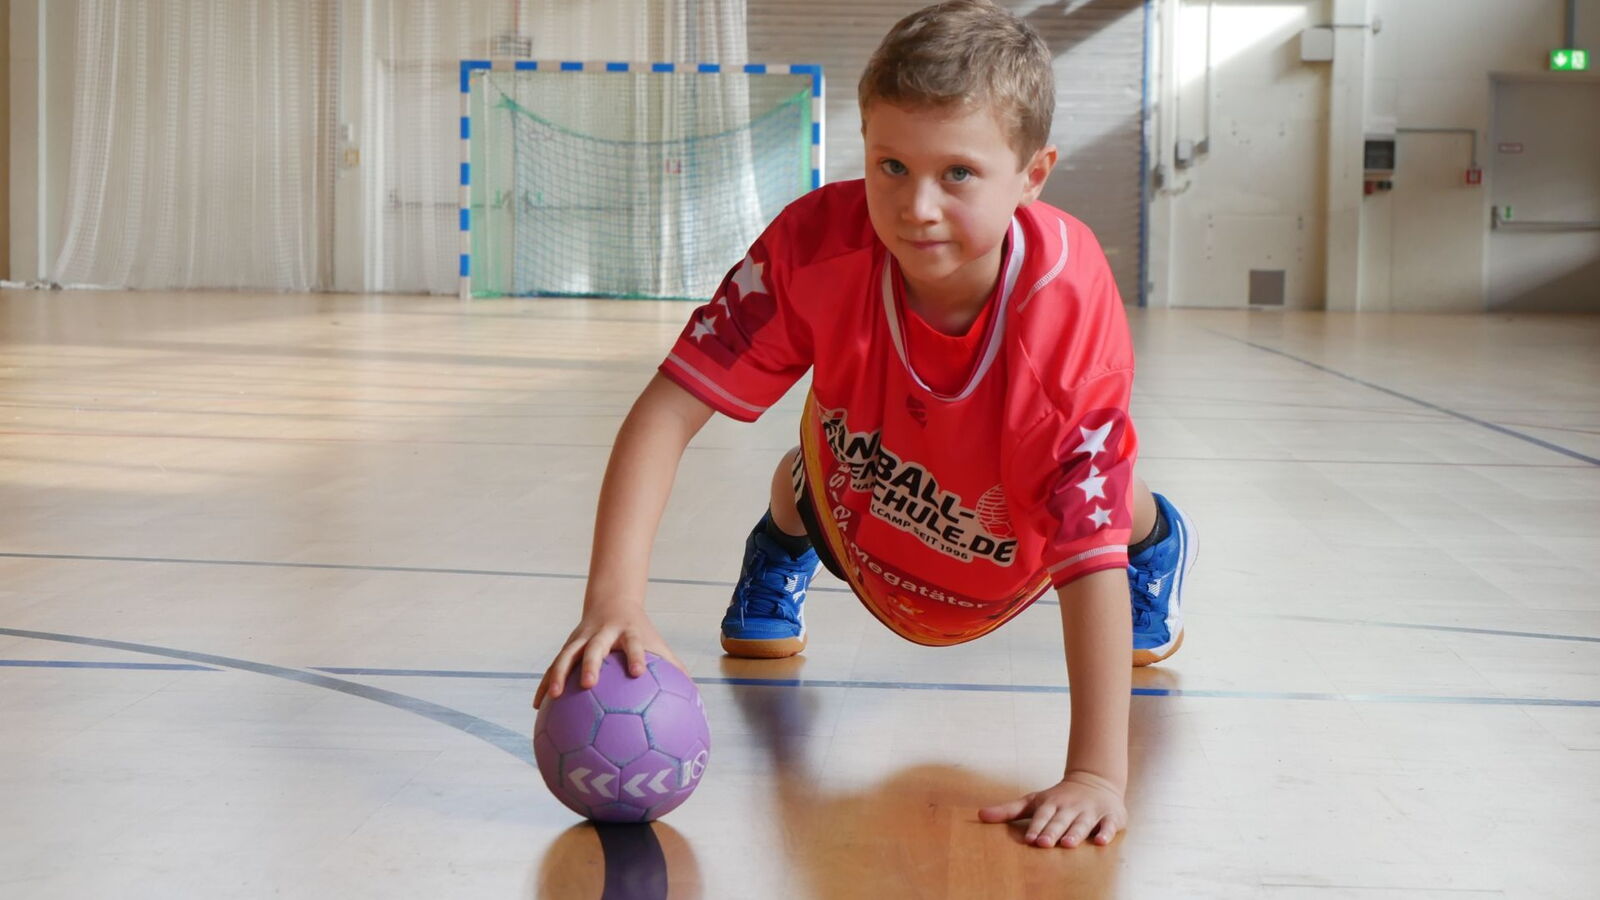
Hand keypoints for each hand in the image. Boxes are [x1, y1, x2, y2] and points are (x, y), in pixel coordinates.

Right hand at [532, 601, 684, 709]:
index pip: (634, 644)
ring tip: (554, 696)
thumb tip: (696, 697)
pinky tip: (537, 706)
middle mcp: (603, 634)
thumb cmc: (640, 632)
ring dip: (559, 674)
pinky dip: (546, 683)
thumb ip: (674, 668)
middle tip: (588, 684)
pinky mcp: (568, 645)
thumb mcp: (658, 644)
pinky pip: (555, 666)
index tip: (638, 673)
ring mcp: (582, 638)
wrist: (612, 602)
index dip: (636, 656)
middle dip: (591, 664)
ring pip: (567, 654)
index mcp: (628, 634)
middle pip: (595, 647)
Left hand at [977, 770, 1126, 847]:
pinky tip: (1100, 842)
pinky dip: (1106, 833)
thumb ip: (1008, 811)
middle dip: (1052, 832)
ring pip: (1082, 823)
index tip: (1029, 839)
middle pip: (1060, 820)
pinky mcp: (1110, 817)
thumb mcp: (1033, 801)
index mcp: (1052, 804)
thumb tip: (979, 815)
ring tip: (1068, 844)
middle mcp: (1071, 807)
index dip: (1036, 827)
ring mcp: (1091, 811)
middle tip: (1043, 844)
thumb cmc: (1058, 798)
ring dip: (1075, 833)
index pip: (1042, 816)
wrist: (1094, 781)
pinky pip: (1109, 825)